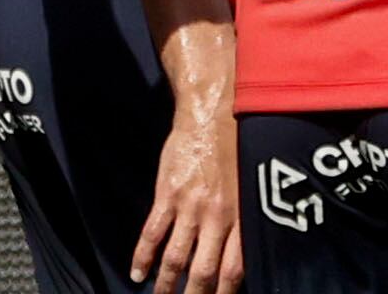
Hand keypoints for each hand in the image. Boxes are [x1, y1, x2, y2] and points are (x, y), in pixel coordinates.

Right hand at [134, 110, 241, 293]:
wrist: (211, 112)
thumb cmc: (236, 144)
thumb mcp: (250, 183)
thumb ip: (244, 217)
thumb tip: (240, 249)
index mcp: (240, 216)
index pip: (233, 270)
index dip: (223, 293)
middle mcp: (216, 217)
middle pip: (203, 271)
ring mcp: (190, 207)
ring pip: (175, 257)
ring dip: (165, 284)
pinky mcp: (168, 194)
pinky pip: (153, 232)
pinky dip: (142, 256)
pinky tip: (137, 273)